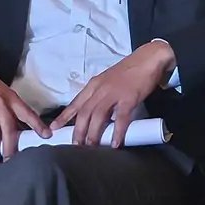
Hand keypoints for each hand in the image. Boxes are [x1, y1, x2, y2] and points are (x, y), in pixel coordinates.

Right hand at [0, 52, 48, 161]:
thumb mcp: (4, 92)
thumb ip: (11, 109)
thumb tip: (18, 128)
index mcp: (12, 98)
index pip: (28, 113)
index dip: (38, 125)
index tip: (47, 135)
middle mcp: (0, 102)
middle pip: (9, 127)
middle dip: (11, 146)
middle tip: (12, 160)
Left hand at [50, 41, 174, 147]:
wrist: (149, 58)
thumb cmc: (131, 69)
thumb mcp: (109, 78)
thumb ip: (101, 92)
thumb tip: (98, 110)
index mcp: (94, 84)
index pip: (75, 103)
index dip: (64, 117)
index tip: (55, 128)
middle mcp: (100, 89)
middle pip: (84, 113)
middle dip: (78, 131)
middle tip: (76, 145)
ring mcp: (114, 93)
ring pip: (98, 116)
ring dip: (93, 133)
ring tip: (91, 147)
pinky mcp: (129, 98)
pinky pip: (121, 118)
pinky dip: (117, 131)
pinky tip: (116, 142)